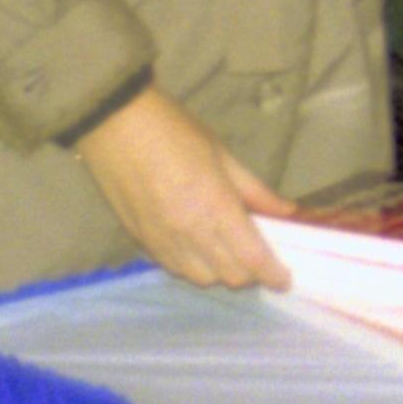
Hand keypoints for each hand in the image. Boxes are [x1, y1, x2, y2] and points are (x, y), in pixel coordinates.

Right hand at [71, 86, 295, 290]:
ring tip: (227, 250)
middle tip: (257, 254)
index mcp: (215, 208)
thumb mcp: (223, 155)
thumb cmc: (175, 131)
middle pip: (230, 276)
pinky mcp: (141, 242)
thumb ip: (255, 191)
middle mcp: (190, 234)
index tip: (284, 278)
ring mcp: (163, 242)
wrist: (115, 125)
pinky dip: (192, 266)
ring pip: (201, 278)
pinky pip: (174, 268)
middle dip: (250, 272)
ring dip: (220, 271)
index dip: (273, 274)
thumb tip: (288, 212)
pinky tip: (197, 247)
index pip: (252, 258)